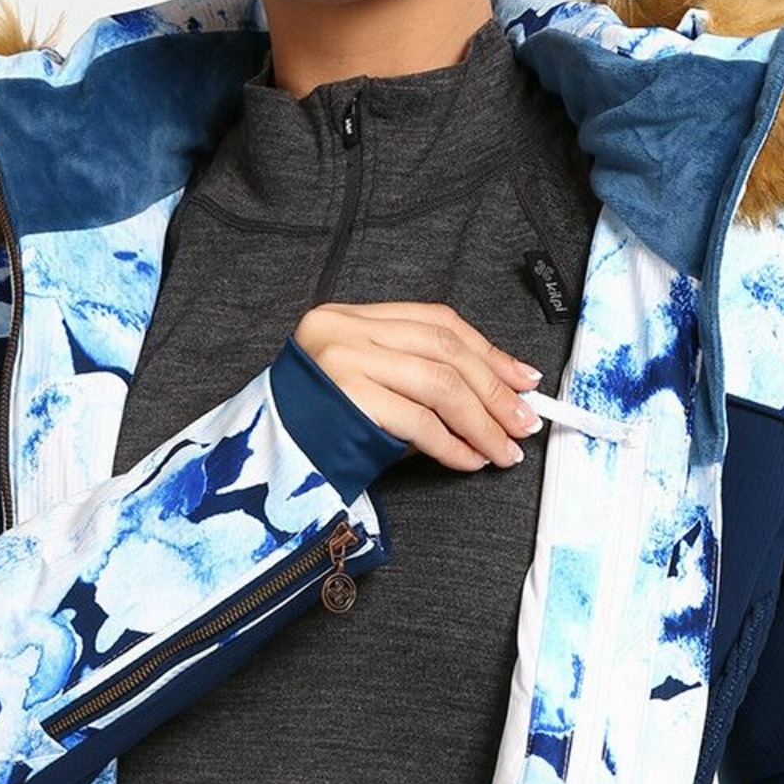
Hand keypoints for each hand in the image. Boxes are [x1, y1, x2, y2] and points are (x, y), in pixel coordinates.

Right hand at [293, 301, 544, 471]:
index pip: (437, 323)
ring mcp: (343, 361)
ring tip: (503, 450)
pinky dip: (452, 445)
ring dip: (482, 422)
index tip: (522, 379)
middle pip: (445, 350)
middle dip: (494, 391)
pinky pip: (419, 421)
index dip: (487, 352)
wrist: (260, 465)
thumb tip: (497, 400)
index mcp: (351, 318)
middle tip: (524, 422)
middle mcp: (345, 330)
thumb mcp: (369, 389)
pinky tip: (468, 460)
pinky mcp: (346, 399)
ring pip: (440, 384)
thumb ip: (419, 380)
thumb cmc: (317, 432)